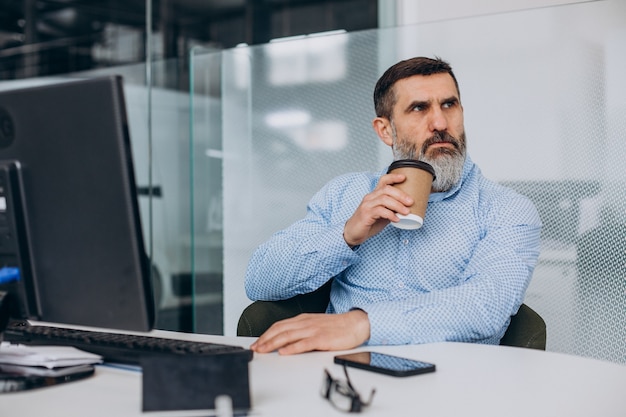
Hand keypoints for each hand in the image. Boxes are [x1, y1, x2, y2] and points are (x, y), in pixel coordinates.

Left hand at [250, 310, 370, 354]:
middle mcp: (306, 323)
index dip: (266, 334)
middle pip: (280, 330)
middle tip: (255, 348)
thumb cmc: (336, 327)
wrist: (355, 324)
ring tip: (263, 350)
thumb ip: (301, 331)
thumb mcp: (315, 325)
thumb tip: (285, 341)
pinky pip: (304, 343)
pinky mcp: (321, 338)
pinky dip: (292, 348)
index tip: (256, 343)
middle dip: (265, 339)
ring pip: (288, 336)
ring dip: (273, 343)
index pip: (279, 325)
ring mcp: (313, 330)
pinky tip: (284, 352)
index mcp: (303, 319)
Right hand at [343, 173, 412, 246]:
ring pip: (384, 199)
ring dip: (397, 205)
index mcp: (374, 195)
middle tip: (411, 202)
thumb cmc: (368, 223)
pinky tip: (396, 219)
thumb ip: (391, 209)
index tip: (404, 177)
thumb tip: (407, 209)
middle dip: (400, 195)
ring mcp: (367, 205)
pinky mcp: (365, 214)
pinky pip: (379, 211)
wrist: (353, 233)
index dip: (393, 177)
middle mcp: (369, 198)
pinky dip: (390, 214)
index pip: (383, 181)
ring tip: (406, 212)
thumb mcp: (382, 214)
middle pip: (386, 189)